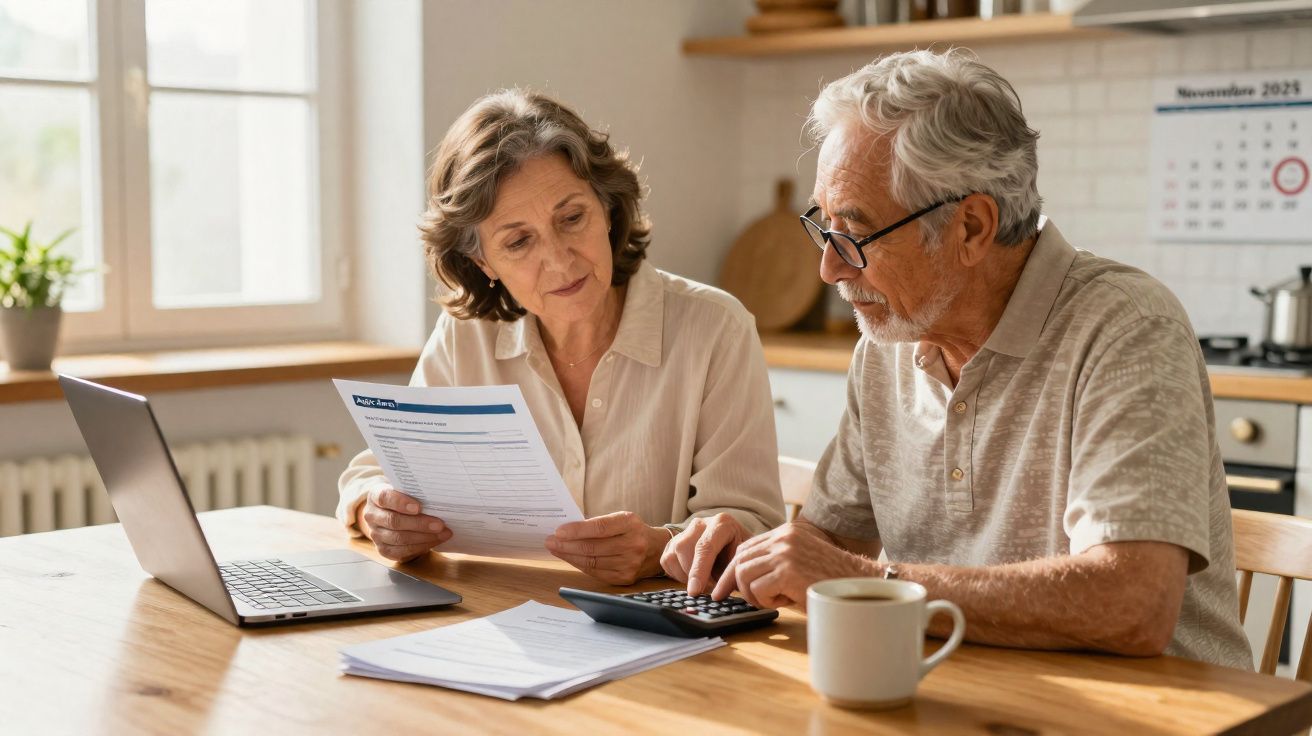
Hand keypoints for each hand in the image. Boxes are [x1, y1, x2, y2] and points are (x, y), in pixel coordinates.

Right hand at [358, 487, 451, 561]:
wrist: (391, 512)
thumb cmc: (403, 497)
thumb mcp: (405, 489)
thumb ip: (415, 491)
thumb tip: (437, 495)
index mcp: (375, 496)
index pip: (385, 498)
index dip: (401, 502)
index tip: (418, 507)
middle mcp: (372, 515)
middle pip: (394, 521)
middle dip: (419, 524)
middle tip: (440, 524)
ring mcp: (375, 534)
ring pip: (399, 538)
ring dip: (424, 537)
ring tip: (443, 533)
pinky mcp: (383, 549)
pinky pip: (402, 551)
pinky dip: (421, 547)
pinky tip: (435, 541)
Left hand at [546, 511, 667, 584]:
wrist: (657, 549)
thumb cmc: (633, 531)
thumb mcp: (621, 519)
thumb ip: (599, 523)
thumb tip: (567, 531)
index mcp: (630, 524)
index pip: (599, 527)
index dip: (577, 530)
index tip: (558, 531)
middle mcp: (632, 544)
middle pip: (593, 547)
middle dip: (567, 544)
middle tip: (550, 541)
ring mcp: (630, 564)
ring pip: (592, 561)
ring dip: (569, 556)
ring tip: (555, 550)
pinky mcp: (625, 578)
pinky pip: (596, 572)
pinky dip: (580, 565)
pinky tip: (570, 559)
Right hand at [660, 514, 749, 595]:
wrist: (733, 547)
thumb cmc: (739, 556)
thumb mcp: (742, 563)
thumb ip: (731, 574)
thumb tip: (718, 593)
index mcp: (722, 523)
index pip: (706, 546)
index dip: (699, 570)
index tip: (695, 591)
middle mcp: (701, 524)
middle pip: (684, 548)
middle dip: (691, 575)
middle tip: (706, 591)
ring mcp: (685, 531)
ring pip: (672, 555)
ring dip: (684, 576)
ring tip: (702, 583)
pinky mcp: (673, 542)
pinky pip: (667, 562)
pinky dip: (677, 575)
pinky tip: (693, 577)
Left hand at [711, 522, 875, 609]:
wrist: (858, 585)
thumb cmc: (829, 580)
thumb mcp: (798, 563)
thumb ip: (773, 564)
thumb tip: (740, 579)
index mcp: (786, 532)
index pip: (745, 548)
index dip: (732, 570)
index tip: (723, 588)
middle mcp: (783, 537)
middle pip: (739, 559)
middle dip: (733, 584)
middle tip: (736, 600)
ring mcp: (785, 552)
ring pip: (744, 575)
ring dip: (753, 594)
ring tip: (774, 599)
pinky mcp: (787, 570)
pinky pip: (757, 589)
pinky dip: (766, 601)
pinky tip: (787, 600)